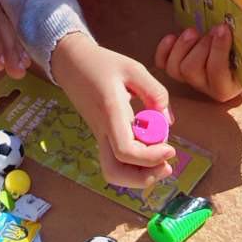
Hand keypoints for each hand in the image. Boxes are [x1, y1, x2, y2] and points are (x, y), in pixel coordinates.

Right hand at [50, 32, 173, 188]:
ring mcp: (100, 136)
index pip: (126, 151)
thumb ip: (155, 92)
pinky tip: (150, 148)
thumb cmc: (102, 64)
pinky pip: (116, 161)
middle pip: (115, 173)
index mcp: (111, 112)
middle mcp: (103, 130)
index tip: (170, 149)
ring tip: (159, 161)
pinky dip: (135, 165)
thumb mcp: (133, 68)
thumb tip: (167, 120)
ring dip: (138, 175)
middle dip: (143, 178)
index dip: (150, 158)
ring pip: (113, 172)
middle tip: (166, 165)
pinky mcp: (102, 136)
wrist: (71, 63)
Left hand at [155, 23, 241, 104]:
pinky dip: (164, 50)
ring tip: (194, 32)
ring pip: (175, 68)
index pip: (217, 72)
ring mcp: (190, 80)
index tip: (224, 28)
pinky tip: (172, 37)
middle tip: (213, 30)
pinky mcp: (178, 69)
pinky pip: (162, 64)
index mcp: (229, 87)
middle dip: (201, 45)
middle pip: (191, 70)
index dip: (218, 49)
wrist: (236, 50)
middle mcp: (207, 87)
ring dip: (183, 45)